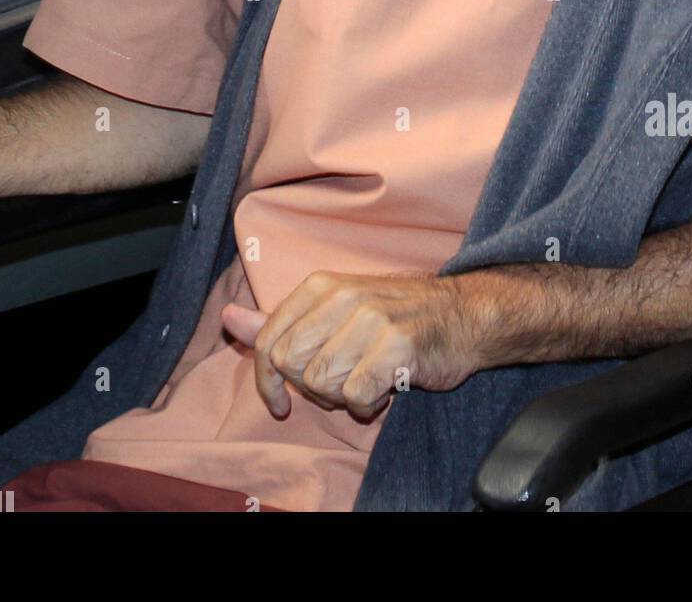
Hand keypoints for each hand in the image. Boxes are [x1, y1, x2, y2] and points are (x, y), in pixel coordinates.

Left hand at [220, 270, 479, 420]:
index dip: (267, 381)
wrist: (463, 315)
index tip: (281, 402)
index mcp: (320, 286)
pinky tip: (385, 390)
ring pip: (322, 383)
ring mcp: (371, 319)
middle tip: (342, 381)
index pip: (268, 341)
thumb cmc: (395, 318)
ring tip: (367, 379)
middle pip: (292, 366)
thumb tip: (228, 320)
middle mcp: (342, 296)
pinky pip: (357, 396)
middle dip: (311, 388)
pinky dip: (368, 405)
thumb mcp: (334, 310)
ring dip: (343, 396)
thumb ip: (280, 320)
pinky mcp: (397, 346)